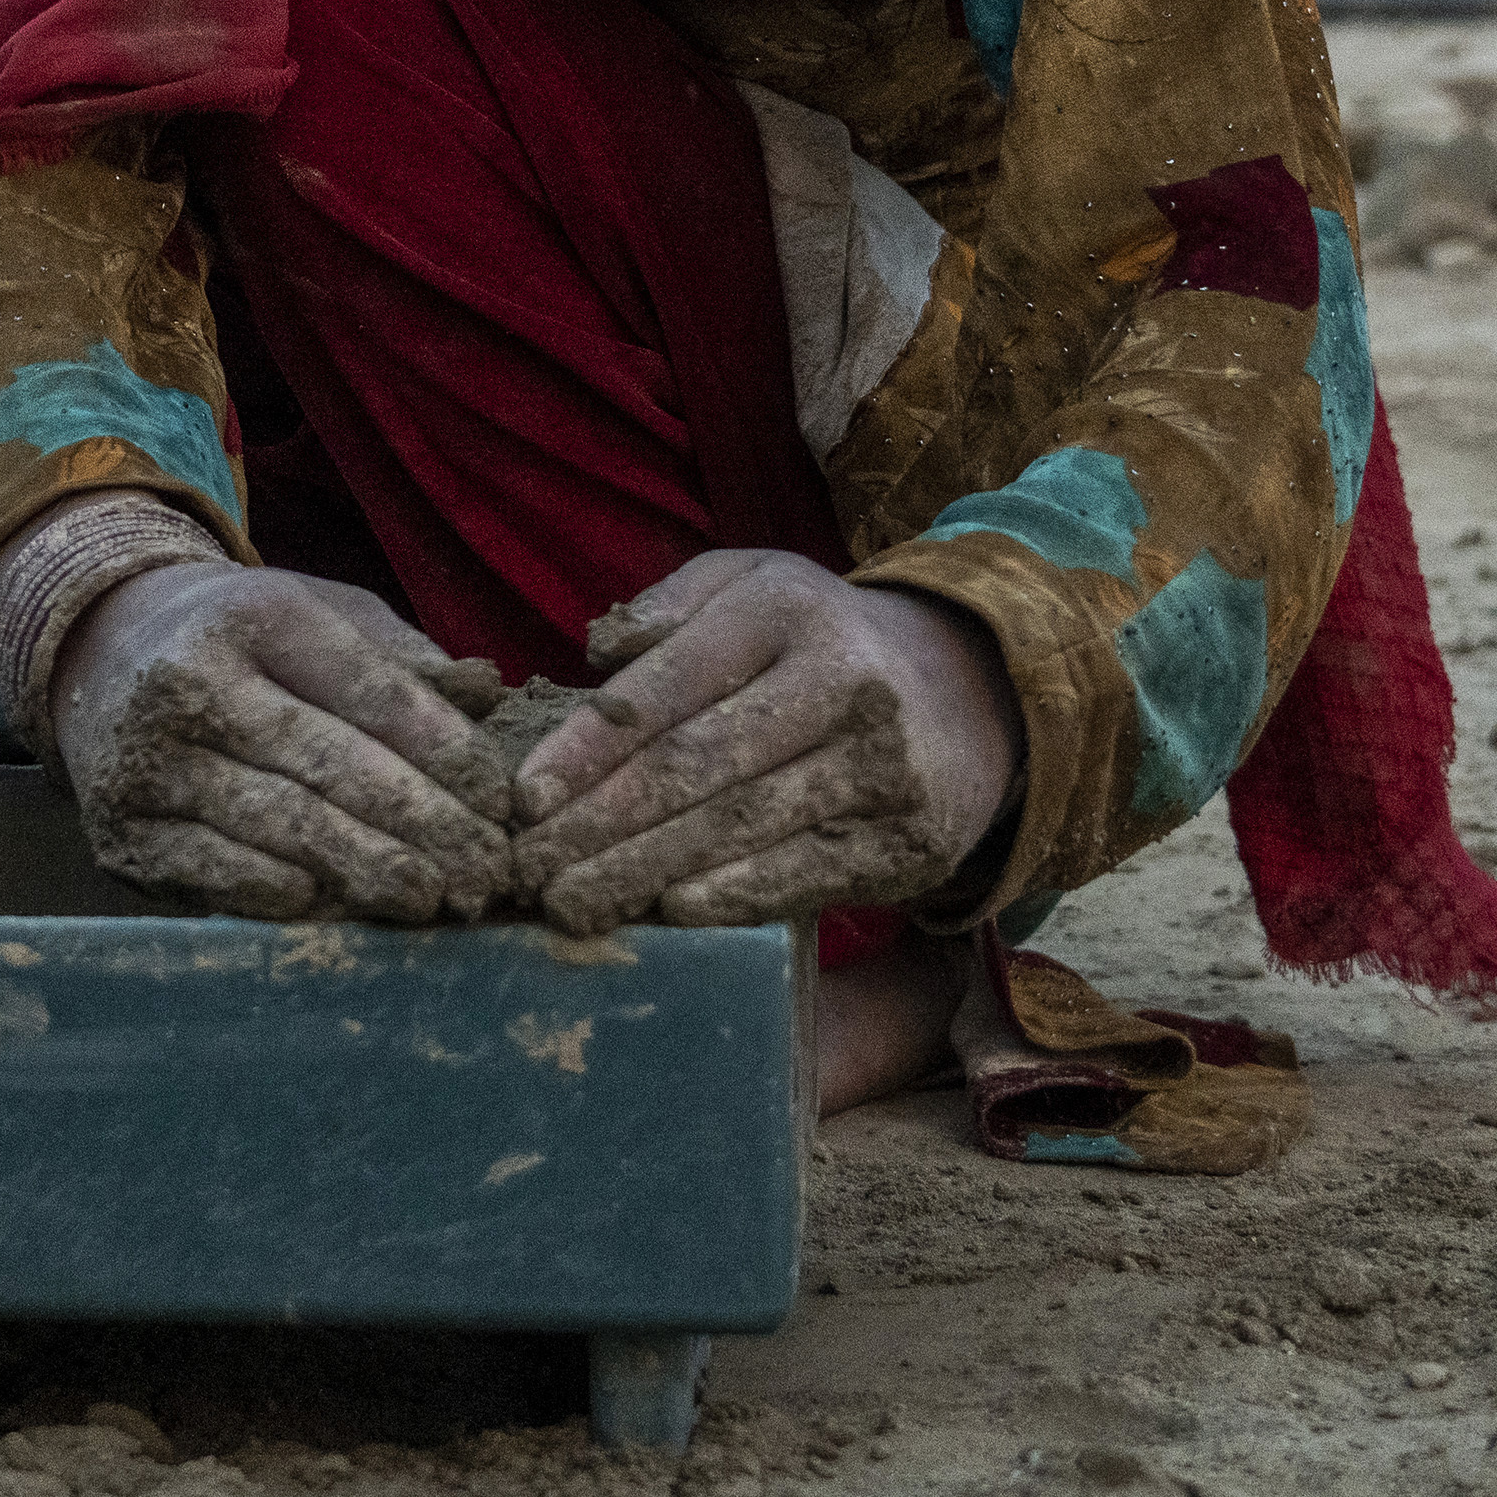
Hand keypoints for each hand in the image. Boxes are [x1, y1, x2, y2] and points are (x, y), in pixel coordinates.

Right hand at [42, 558, 512, 924]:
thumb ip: (403, 658)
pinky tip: (340, 907)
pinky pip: (216, 873)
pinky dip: (283, 895)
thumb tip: (489, 694)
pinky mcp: (122, 833)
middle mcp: (190, 683)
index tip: (501, 802)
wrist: (94, 649)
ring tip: (434, 898)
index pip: (367, 690)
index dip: (443, 751)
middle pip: (328, 763)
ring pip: (278, 825)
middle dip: (422, 824)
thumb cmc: (241, 638)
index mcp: (254, 616)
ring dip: (367, 870)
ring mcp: (147, 762)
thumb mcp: (320, 613)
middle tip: (486, 871)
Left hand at [507, 551, 1020, 935]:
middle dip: (603, 822)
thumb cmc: (820, 642)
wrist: (973, 695)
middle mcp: (842, 681)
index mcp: (786, 610)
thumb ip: (671, 603)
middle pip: (700, 761)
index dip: (589, 745)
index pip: (669, 683)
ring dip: (648, 870)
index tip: (524, 799)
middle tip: (529, 871)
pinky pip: (810, 872)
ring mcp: (882, 765)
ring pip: (746, 823)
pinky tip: (675, 911)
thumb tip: (597, 649)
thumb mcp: (756, 585)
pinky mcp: (909, 838)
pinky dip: (739, 895)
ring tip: (573, 904)